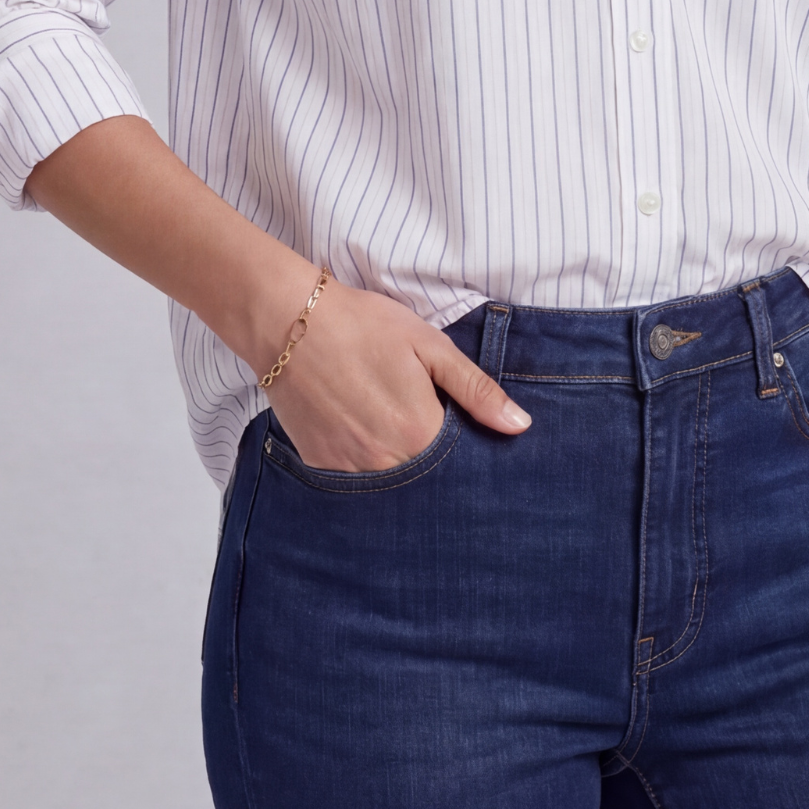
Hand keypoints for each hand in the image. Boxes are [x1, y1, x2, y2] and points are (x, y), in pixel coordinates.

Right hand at [260, 272, 530, 471]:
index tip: (466, 437)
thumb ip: (476, 390)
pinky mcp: (321, 467)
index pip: (462, 465)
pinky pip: (356, 483)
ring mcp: (350, 470)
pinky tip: (366, 435)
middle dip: (437, 466)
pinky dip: (368, 468)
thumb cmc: (364, 325)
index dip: (470, 454)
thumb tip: (519, 426)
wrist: (289, 321)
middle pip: (428, 481)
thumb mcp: (429, 346)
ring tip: (394, 430)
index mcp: (421, 432)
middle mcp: (386, 462)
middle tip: (424, 427)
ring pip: (392, 486)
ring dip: (403, 470)